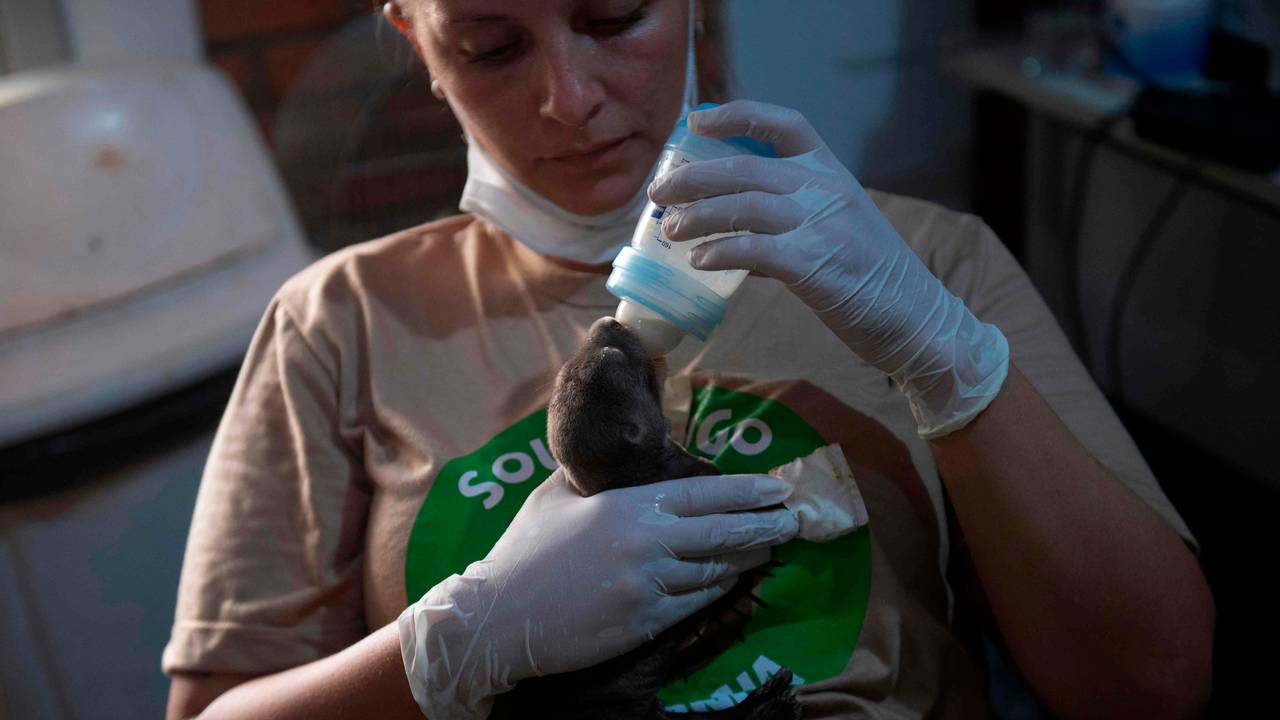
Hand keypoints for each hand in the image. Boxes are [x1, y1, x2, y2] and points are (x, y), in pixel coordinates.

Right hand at [398, 468, 797, 718]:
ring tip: (766, 551)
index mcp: (626, 506)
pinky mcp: (645, 623)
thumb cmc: (523, 552)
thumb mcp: (554, 497)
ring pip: (714, 571)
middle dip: (765, 526)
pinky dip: (717, 591)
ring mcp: (648, 586)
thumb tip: (612, 455)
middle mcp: (646, 542)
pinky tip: (730, 582)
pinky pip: (695, 605)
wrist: (497, 617)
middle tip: (793, 520)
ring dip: (745, 560)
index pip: (703, 493)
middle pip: (723, 532)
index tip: (778, 489)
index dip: (748, 491)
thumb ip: (592, 478)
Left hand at [647, 100, 1008, 437]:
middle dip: (694, 177)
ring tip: (669, 230)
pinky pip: (756, 251)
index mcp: (833, 174)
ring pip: (744, 206)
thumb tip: (728, 239)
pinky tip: (699, 261)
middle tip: (658, 192)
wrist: (920, 321)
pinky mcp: (818, 266)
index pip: (785, 123)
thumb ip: (788, 225)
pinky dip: (722, 251)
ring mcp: (824, 226)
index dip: (737, 115)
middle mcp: (827, 191)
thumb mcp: (837, 233)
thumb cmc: (873, 280)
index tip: (696, 122)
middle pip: (746, 169)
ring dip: (698, 217)